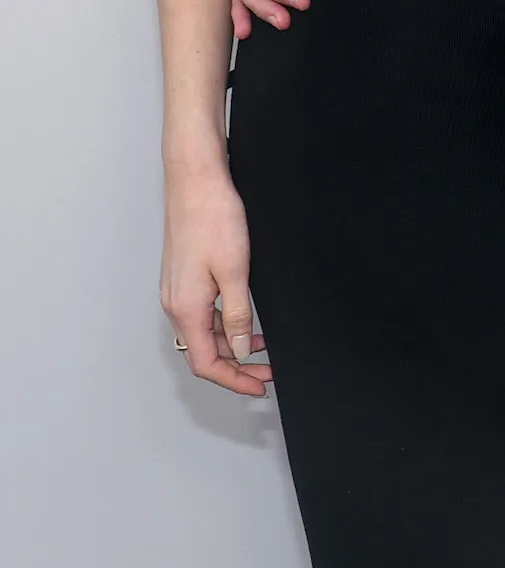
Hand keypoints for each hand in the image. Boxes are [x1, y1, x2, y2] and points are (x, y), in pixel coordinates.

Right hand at [161, 166, 271, 397]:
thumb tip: (239, 349)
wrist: (195, 181)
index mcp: (186, 309)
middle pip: (203, 352)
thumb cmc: (213, 218)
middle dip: (235, 365)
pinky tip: (242, 316)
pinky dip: (222, 323)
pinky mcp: (183, 276)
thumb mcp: (234, 271)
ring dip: (229, 344)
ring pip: (202, 333)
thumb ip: (236, 314)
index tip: (259, 385)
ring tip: (260, 345)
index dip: (234, 380)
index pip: (207, 364)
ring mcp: (177, 290)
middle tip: (266, 369)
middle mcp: (175, 304)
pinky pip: (201, 313)